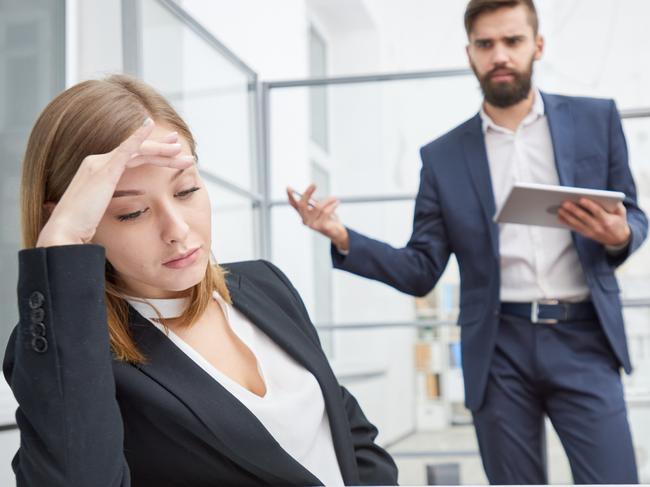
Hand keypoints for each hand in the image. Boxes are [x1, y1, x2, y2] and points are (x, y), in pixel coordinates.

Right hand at [36, 119, 194, 247]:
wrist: (65, 232)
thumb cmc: (82, 229)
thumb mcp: (101, 213)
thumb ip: (112, 206)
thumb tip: (125, 213)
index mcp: (99, 173)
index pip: (132, 159)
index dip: (152, 155)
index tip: (170, 154)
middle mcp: (98, 163)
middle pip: (138, 152)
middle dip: (162, 149)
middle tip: (181, 146)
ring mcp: (100, 164)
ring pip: (138, 151)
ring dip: (162, 150)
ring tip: (182, 149)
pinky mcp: (104, 169)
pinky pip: (125, 148)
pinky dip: (138, 136)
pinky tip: (150, 125)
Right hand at [287, 184, 349, 250]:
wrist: (337, 232)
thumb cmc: (328, 218)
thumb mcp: (320, 208)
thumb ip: (314, 201)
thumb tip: (310, 190)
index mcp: (304, 214)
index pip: (294, 205)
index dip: (290, 196)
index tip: (289, 188)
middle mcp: (305, 220)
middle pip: (302, 205)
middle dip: (307, 194)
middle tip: (314, 184)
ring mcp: (313, 225)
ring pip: (319, 207)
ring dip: (328, 200)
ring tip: (334, 198)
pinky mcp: (321, 227)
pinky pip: (327, 212)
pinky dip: (333, 205)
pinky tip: (336, 203)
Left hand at [557, 197, 630, 246]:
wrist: (619, 240)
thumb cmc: (619, 222)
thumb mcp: (621, 213)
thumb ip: (617, 205)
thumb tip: (608, 196)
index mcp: (607, 220)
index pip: (597, 211)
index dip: (589, 205)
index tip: (581, 199)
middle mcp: (598, 227)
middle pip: (584, 217)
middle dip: (573, 209)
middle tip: (564, 203)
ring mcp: (591, 232)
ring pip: (577, 223)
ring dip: (567, 216)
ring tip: (559, 209)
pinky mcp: (586, 234)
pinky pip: (575, 228)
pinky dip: (566, 222)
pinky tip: (560, 217)